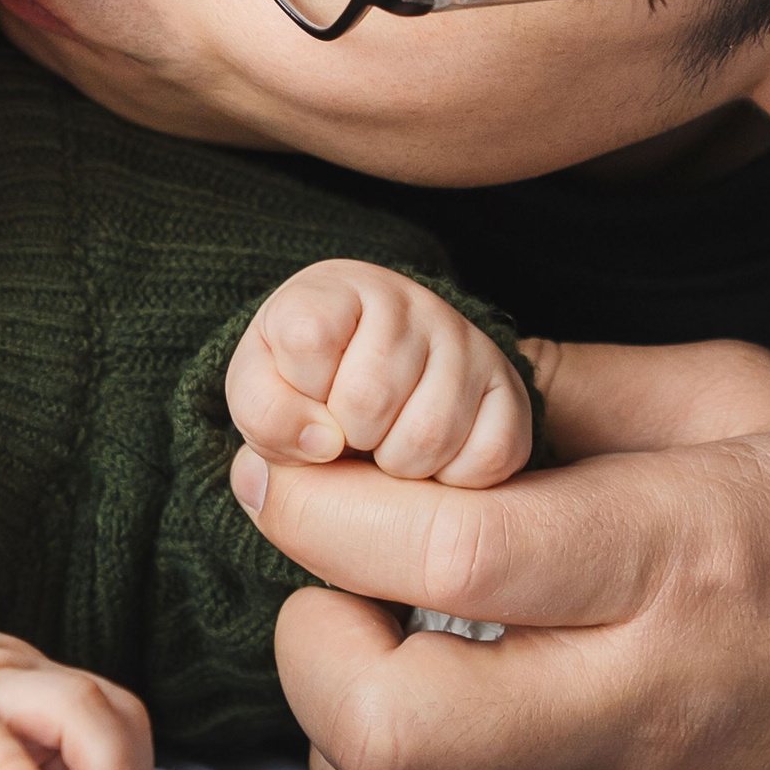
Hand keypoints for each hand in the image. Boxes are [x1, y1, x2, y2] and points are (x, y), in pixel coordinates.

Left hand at [226, 260, 532, 487]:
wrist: (369, 379)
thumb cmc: (304, 382)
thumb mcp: (261, 387)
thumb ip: (267, 413)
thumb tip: (322, 443)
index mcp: (337, 289)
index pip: (306, 338)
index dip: (295, 389)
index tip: (304, 395)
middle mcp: (411, 303)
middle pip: (368, 398)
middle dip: (345, 436)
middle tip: (347, 431)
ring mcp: (467, 343)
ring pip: (429, 435)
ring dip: (395, 465)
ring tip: (383, 445)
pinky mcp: (508, 390)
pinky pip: (487, 458)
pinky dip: (450, 480)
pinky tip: (429, 458)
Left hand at [233, 337, 769, 769]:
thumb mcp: (728, 394)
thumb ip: (563, 377)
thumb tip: (413, 367)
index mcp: (668, 556)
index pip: (451, 556)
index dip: (325, 513)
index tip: (274, 473)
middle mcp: (636, 699)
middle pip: (394, 728)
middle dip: (308, 648)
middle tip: (326, 580)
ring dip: (337, 718)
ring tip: (378, 636)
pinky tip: (428, 697)